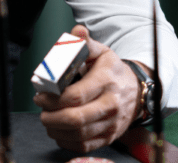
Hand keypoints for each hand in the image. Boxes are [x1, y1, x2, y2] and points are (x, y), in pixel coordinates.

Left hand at [33, 25, 141, 152]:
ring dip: (55, 129)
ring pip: (78, 135)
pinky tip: (59, 130)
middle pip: (75, 119)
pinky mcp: (109, 137)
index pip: (75, 96)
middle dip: (51, 116)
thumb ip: (85, 43)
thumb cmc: (112, 71)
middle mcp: (111, 105)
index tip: (40, 96)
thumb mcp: (101, 52)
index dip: (52, 99)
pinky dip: (66, 141)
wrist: (137, 92)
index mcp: (106, 82)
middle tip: (42, 110)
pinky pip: (84, 146)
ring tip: (48, 119)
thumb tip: (77, 30)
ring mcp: (111, 124)